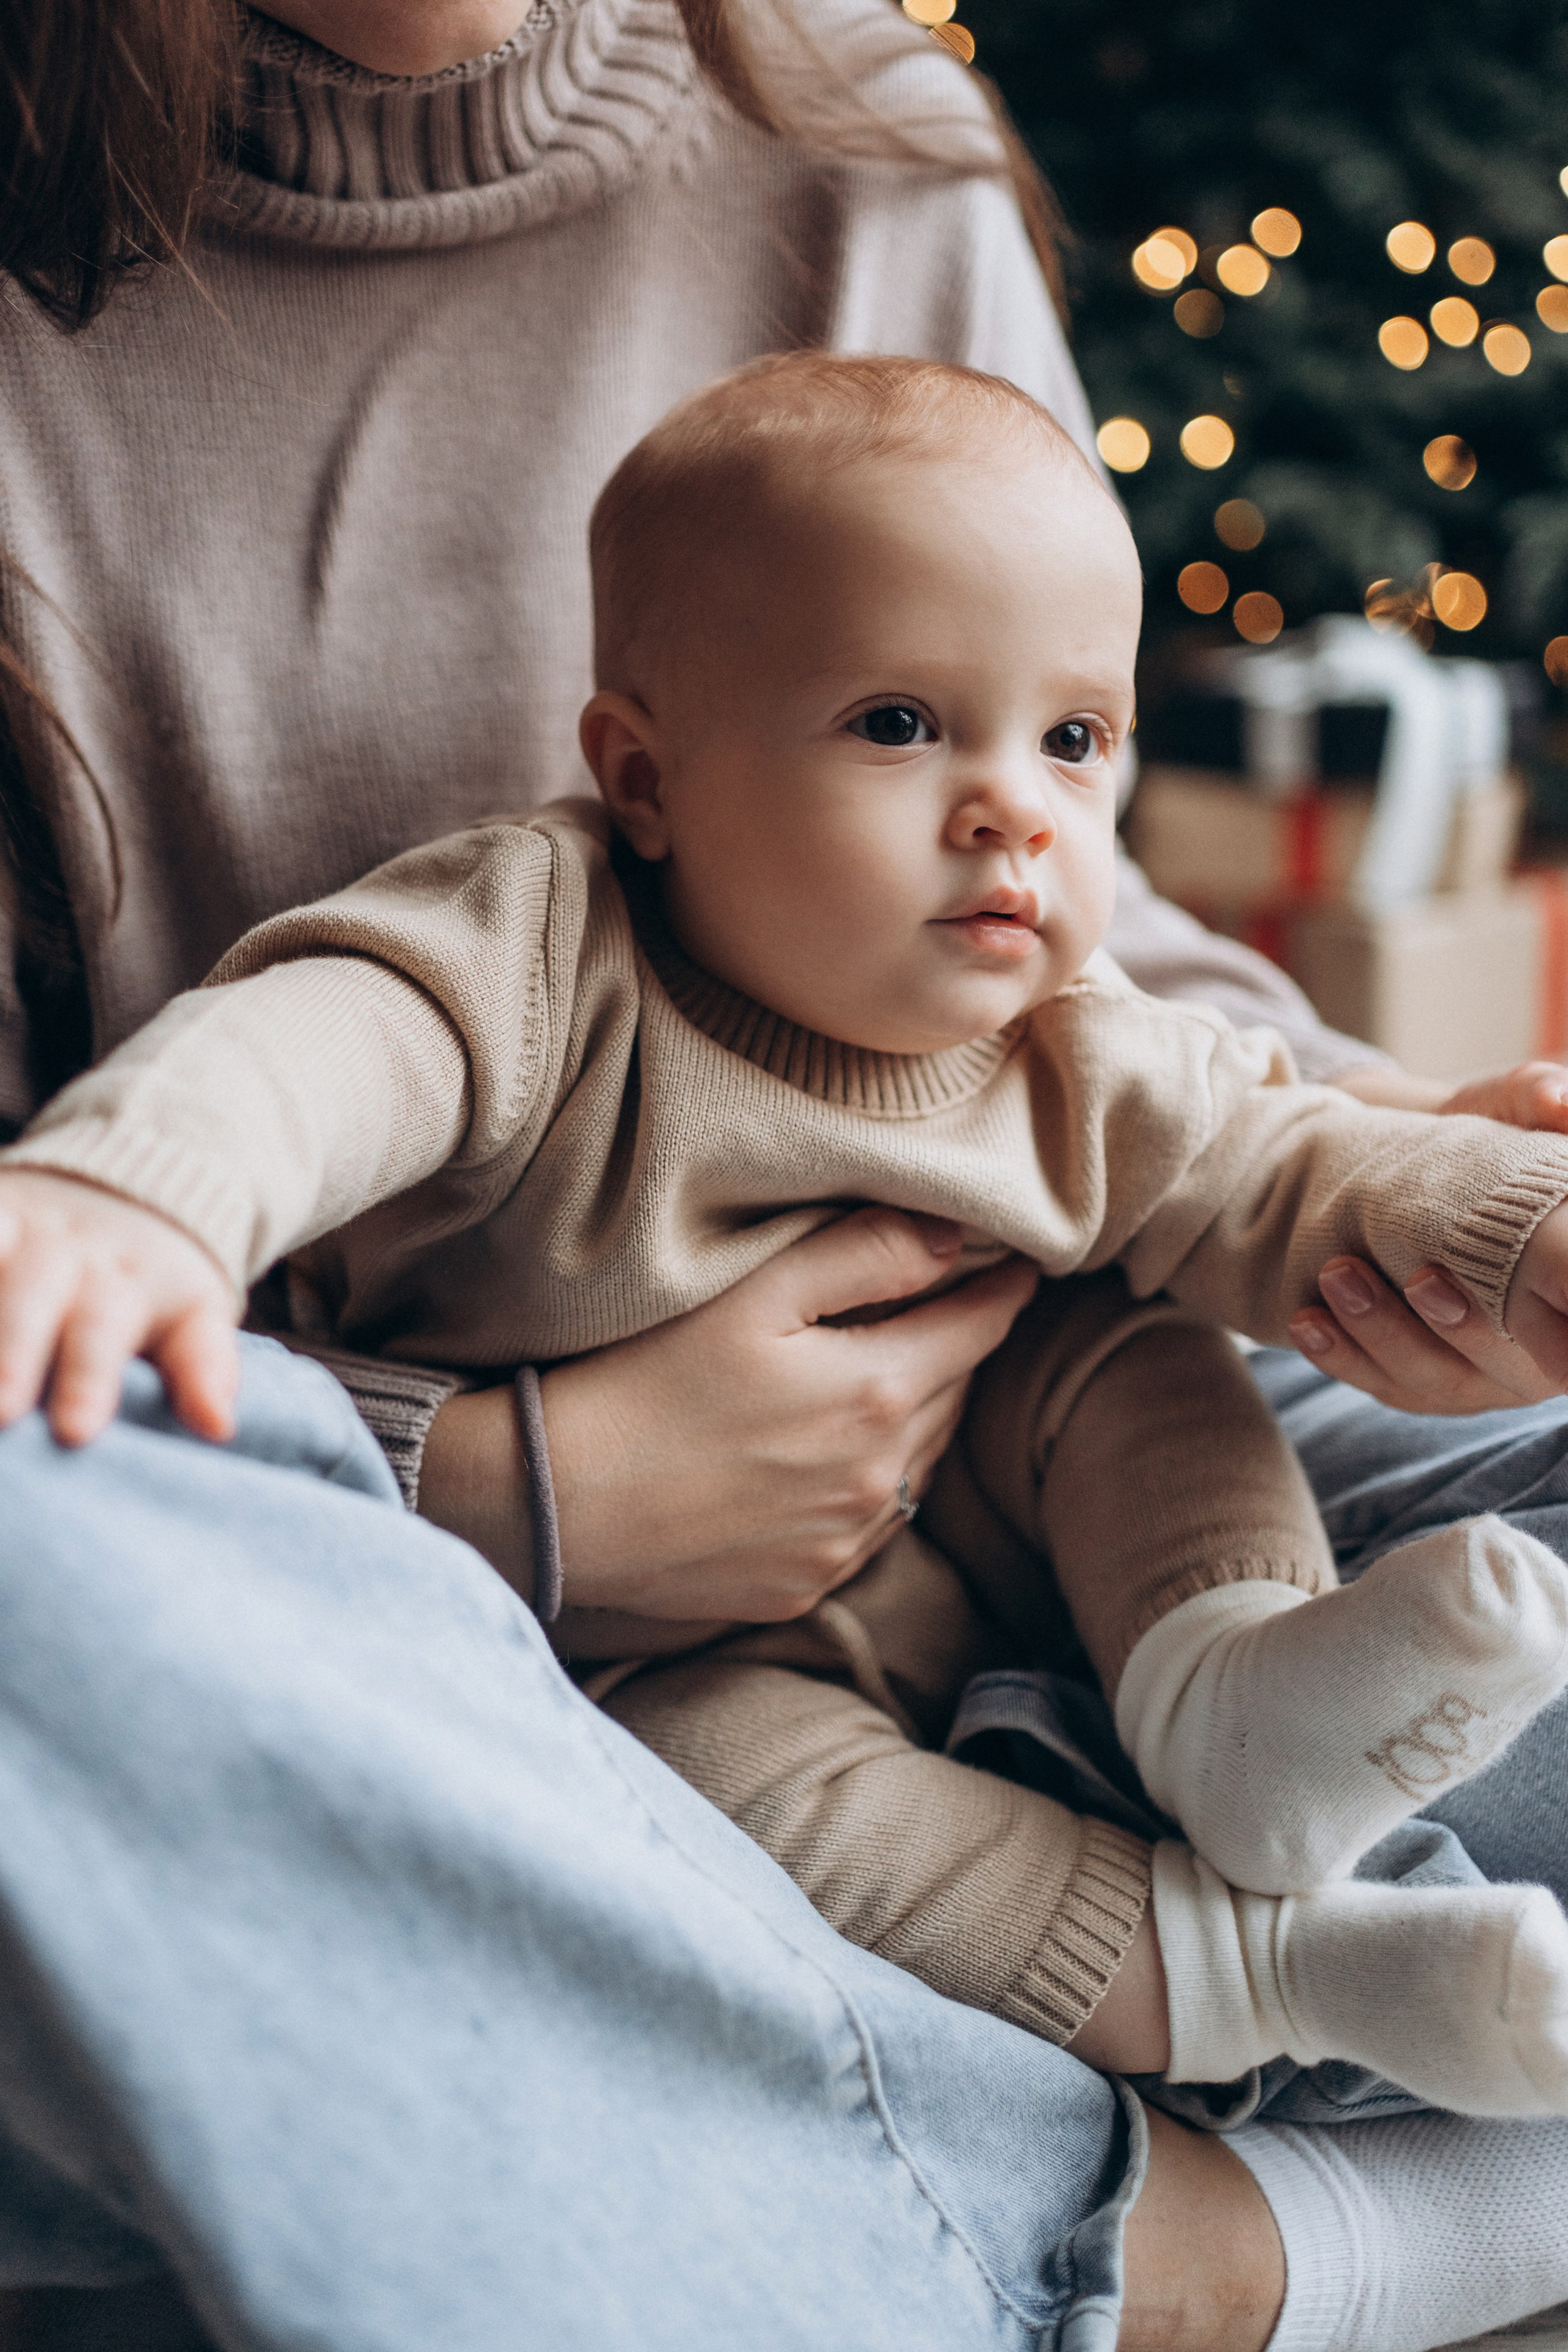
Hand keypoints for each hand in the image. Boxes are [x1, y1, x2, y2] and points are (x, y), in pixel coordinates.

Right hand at [0, 1170, 238, 1444]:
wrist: (124, 1179)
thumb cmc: (153, 1279)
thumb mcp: (195, 1314)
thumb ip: (204, 1368)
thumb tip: (220, 1429)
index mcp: (121, 1281)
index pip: (102, 1334)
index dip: (87, 1380)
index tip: (74, 1431)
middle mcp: (58, 1252)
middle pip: (28, 1302)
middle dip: (9, 1355)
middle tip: (0, 1413)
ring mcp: (7, 1230)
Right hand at [419, 1208, 1036, 1629]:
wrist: (561, 1502)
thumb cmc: (647, 1381)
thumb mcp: (754, 1296)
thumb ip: (863, 1256)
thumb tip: (954, 1239)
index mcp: (879, 1394)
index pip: (979, 1329)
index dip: (1002, 1290)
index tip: (1020, 1265)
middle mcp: (881, 1481)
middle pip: (954, 1396)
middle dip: (957, 1350)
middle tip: (949, 1309)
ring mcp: (845, 1543)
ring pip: (918, 1466)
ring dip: (916, 1419)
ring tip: (884, 1378)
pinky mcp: (806, 1586)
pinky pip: (870, 1528)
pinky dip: (868, 1486)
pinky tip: (825, 1459)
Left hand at [1290, 1055, 1567, 1412]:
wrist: (1401, 1158)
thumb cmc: (1475, 1132)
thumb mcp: (1504, 1104)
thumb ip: (1533, 1095)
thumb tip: (1557, 1099)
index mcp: (1566, 1290)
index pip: (1565, 1333)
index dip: (1553, 1330)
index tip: (1492, 1284)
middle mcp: (1539, 1348)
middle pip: (1509, 1368)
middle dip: (1463, 1329)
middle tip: (1422, 1278)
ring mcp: (1476, 1373)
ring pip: (1435, 1382)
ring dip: (1384, 1337)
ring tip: (1339, 1277)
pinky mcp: (1417, 1379)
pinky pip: (1383, 1385)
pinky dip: (1341, 1357)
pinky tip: (1306, 1322)